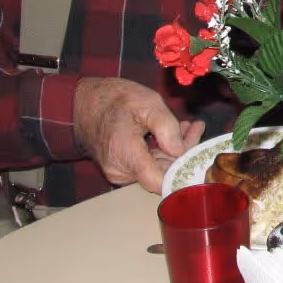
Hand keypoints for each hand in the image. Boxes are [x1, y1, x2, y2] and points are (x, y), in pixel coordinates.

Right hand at [74, 77, 202, 191]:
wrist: (84, 103)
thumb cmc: (115, 100)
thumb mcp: (147, 102)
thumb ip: (166, 126)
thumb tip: (180, 150)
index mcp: (126, 155)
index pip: (158, 182)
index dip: (182, 175)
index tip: (199, 157)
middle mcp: (121, 171)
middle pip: (163, 173)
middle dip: (184, 152)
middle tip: (196, 128)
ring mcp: (121, 172)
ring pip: (158, 168)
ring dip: (176, 149)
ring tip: (189, 126)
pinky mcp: (123, 169)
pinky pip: (149, 164)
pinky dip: (163, 150)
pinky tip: (175, 132)